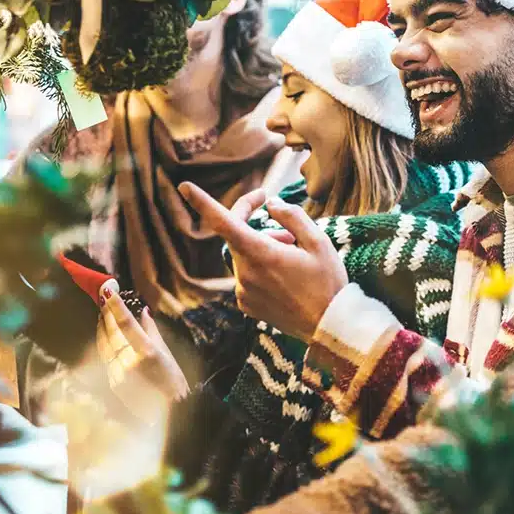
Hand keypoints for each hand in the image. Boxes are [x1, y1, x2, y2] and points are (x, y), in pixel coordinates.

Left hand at [95, 279, 189, 423]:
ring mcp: (118, 372)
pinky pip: (105, 358)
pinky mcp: (112, 381)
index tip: (107, 290)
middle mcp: (129, 361)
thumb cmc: (173, 379)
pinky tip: (106, 336)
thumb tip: (143, 311)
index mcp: (146, 351)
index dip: (115, 305)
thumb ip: (151, 330)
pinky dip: (105, 345)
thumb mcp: (166, 352)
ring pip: (104, 344)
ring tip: (102, 314)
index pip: (125, 323)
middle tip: (103, 298)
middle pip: (111, 332)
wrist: (170, 411)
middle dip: (105, 314)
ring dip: (102, 328)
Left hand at [178, 182, 348, 341]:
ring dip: (263, 248)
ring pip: (245, 256)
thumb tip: (271, 205)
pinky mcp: (246, 305)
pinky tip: (287, 276)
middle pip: (238, 236)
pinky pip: (248, 276)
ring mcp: (243, 292)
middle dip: (256, 223)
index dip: (202, 202)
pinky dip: (262, 268)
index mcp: (261, 254)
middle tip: (282, 222)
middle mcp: (245, 273)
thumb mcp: (319, 241)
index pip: (223, 223)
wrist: (329, 327)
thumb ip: (292, 217)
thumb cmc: (327, 282)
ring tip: (295, 255)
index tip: (184, 186)